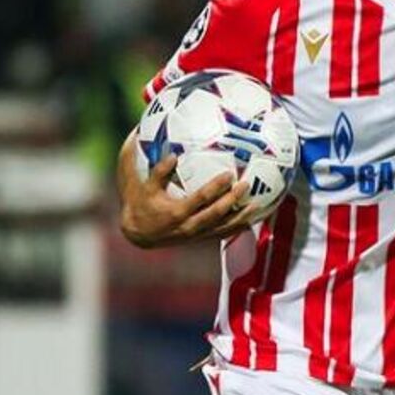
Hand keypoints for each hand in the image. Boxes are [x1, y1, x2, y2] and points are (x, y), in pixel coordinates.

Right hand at [119, 142, 260, 247]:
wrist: (138, 234)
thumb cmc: (140, 204)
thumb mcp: (143, 187)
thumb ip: (158, 172)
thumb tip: (173, 155)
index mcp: (177, 212)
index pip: (201, 199)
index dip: (216, 187)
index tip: (229, 174)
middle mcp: (189, 226)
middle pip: (217, 213)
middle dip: (233, 200)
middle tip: (246, 185)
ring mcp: (196, 235)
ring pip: (223, 227)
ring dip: (240, 217)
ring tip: (257, 206)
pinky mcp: (199, 239)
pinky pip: (221, 234)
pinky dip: (237, 228)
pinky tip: (251, 221)